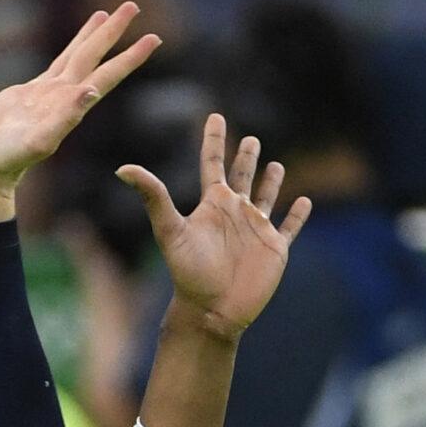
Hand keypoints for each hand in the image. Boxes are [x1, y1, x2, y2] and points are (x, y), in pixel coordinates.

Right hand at [0, 3, 159, 221]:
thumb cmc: (6, 159)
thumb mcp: (38, 141)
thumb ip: (64, 118)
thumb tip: (91, 90)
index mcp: (72, 107)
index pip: (107, 76)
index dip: (129, 58)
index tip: (154, 38)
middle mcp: (65, 97)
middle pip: (95, 57)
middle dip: (114, 33)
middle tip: (133, 6)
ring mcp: (49, 93)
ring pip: (76, 56)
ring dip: (94, 36)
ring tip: (107, 14)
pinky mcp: (31, 93)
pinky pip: (57, 63)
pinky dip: (70, 48)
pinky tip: (78, 41)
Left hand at [118, 115, 309, 341]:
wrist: (211, 311)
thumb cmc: (188, 273)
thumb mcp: (170, 231)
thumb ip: (152, 198)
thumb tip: (122, 169)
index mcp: (212, 204)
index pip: (213, 162)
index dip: (214, 138)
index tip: (214, 116)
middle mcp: (234, 212)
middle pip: (242, 176)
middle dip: (246, 157)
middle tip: (250, 138)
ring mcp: (256, 229)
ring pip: (266, 197)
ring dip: (272, 181)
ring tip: (276, 165)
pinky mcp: (275, 248)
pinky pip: (289, 227)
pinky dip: (298, 215)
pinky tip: (304, 201)